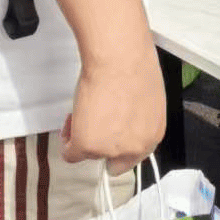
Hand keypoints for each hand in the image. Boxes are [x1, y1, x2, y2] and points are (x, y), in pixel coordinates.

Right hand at [61, 43, 168, 175]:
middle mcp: (134, 147)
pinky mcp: (88, 146)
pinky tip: (72, 120)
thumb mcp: (147, 98)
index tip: (110, 138)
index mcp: (153, 135)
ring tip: (86, 110)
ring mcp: (110, 149)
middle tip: (93, 127)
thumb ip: (138, 118)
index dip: (119, 144)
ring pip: (90, 153)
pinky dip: (66, 139)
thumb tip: (126, 118)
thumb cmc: (135, 65)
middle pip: (113, 161)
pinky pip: (70, 153)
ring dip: (85, 135)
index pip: (135, 155)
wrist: (119, 59)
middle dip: (103, 146)